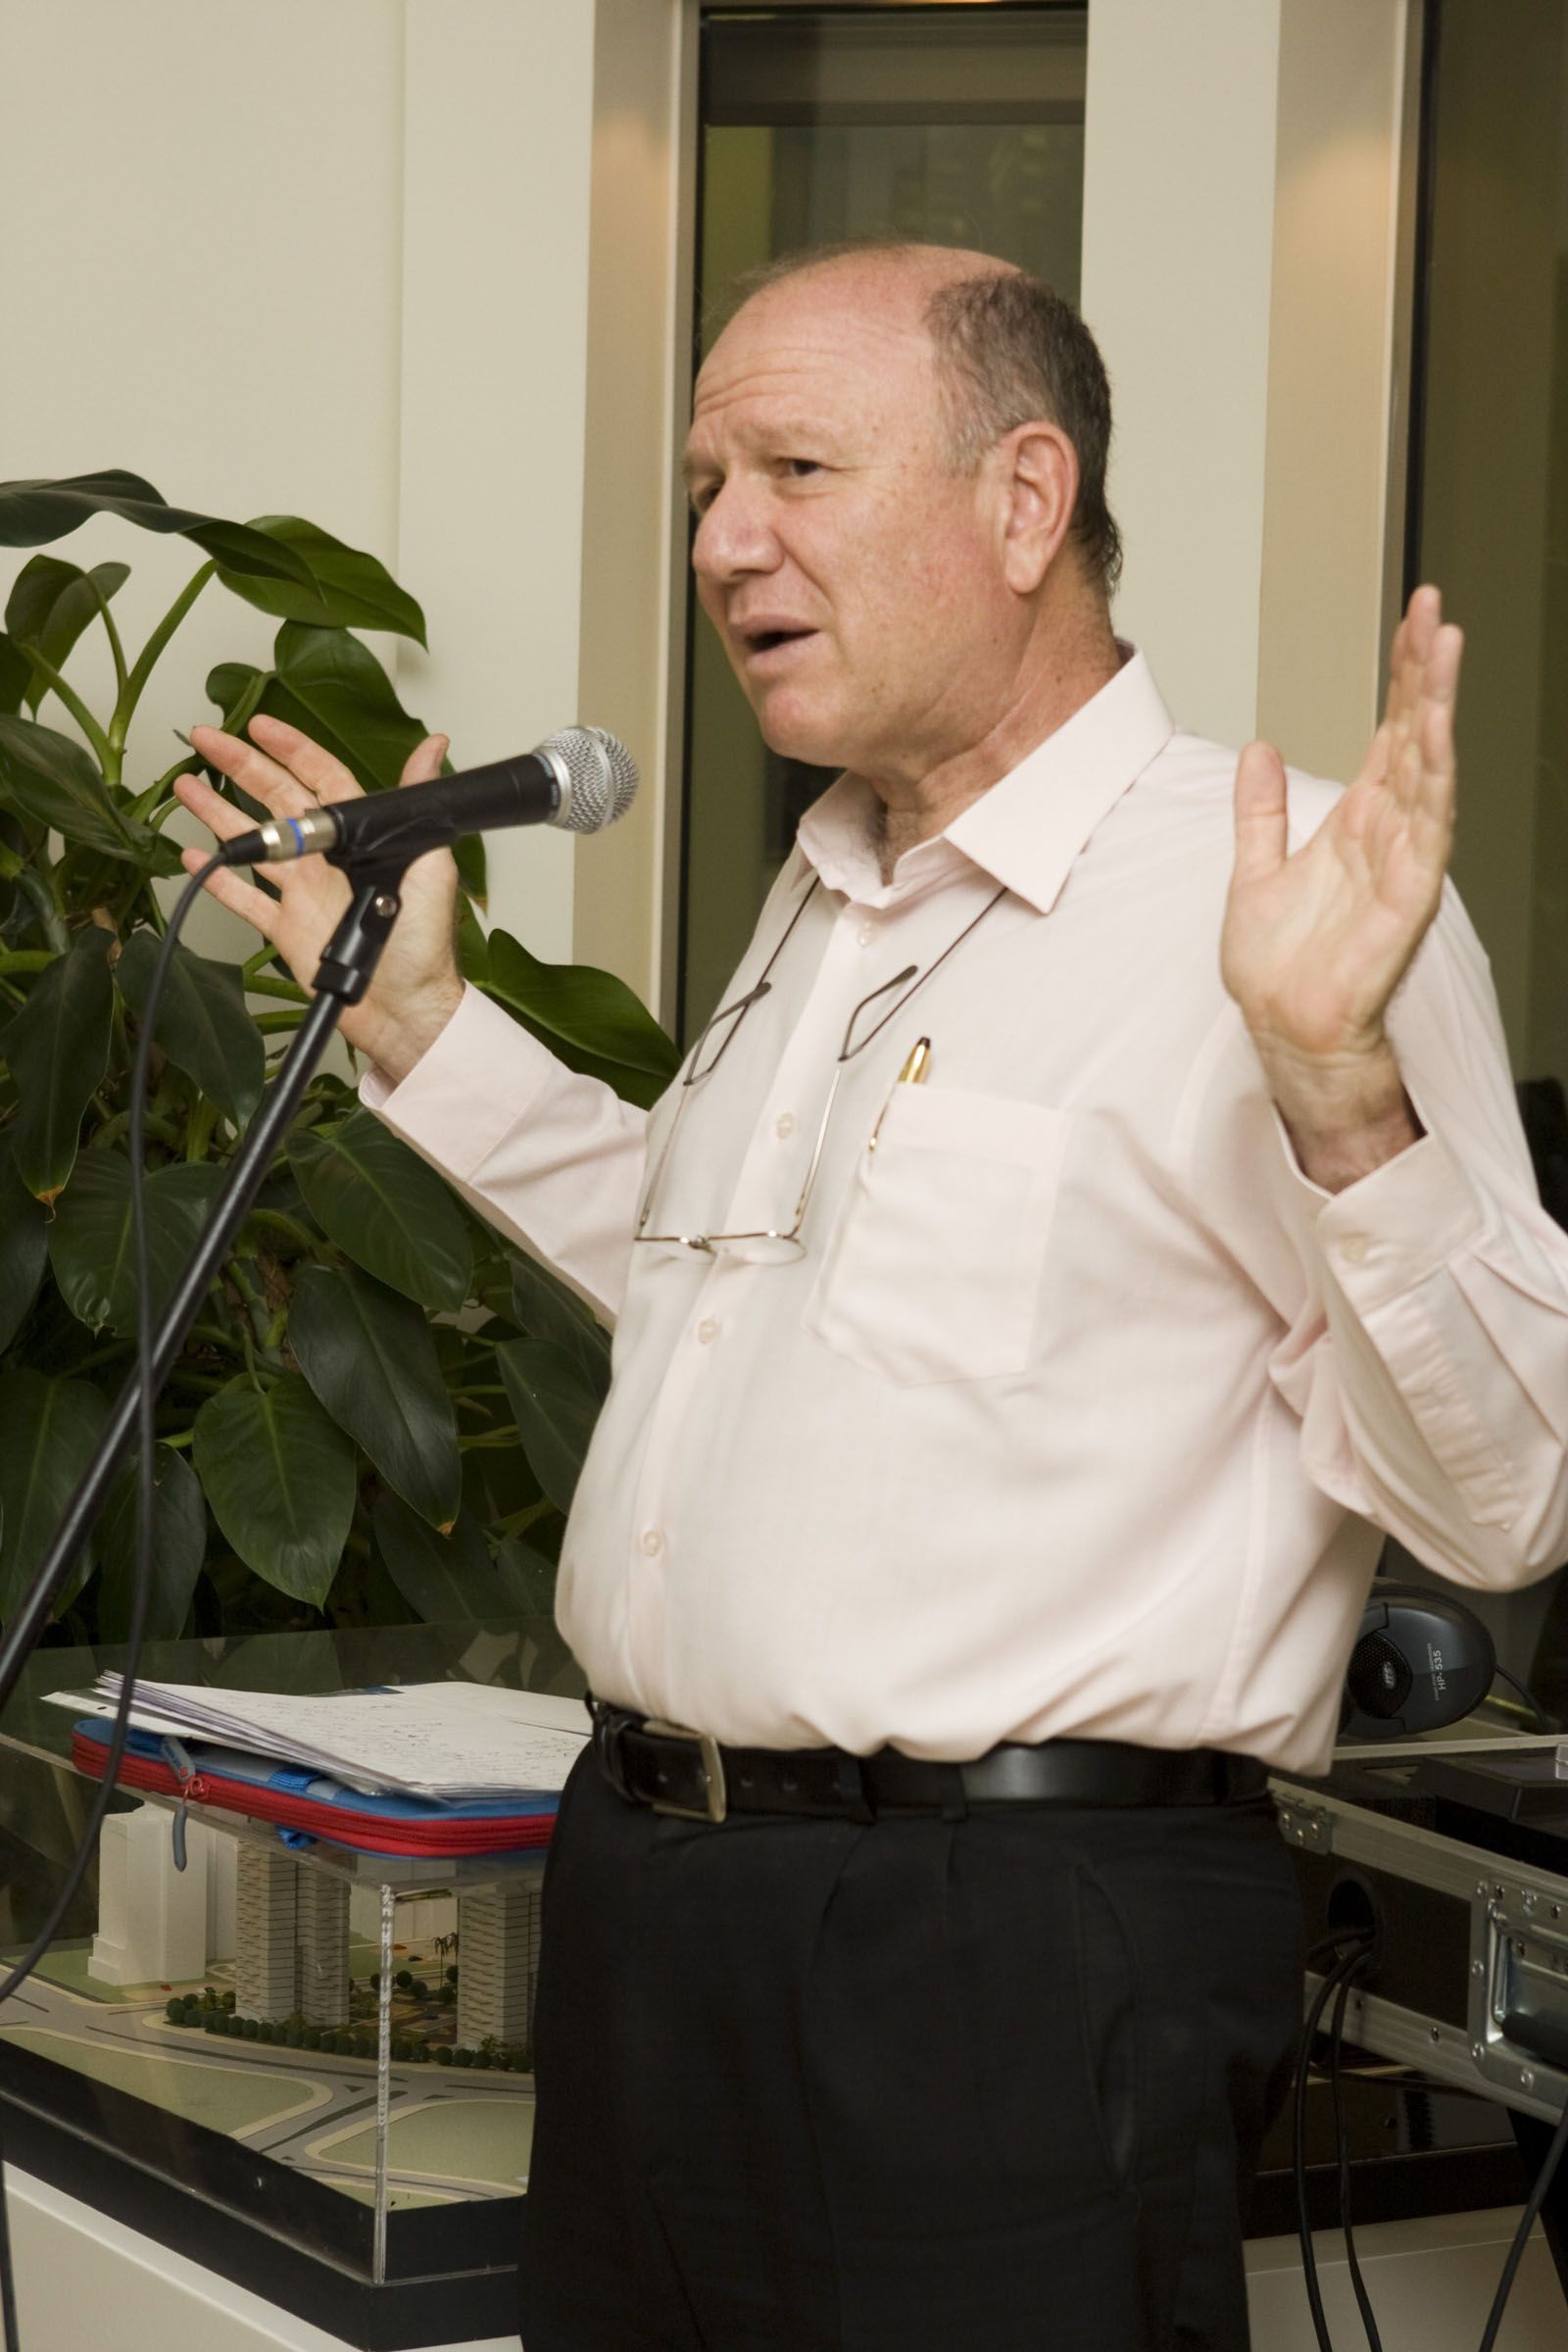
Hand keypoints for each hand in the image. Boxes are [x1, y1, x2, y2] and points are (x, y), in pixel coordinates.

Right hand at [174, 715, 465, 1081]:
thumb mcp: (429, 863)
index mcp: (359, 839)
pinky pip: (246, 900)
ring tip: (185, 787)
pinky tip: (194, 859)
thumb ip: (419, 804)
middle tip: (205, 739)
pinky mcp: (288, 930)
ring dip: (218, 814)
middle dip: (238, 766)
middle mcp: (328, 860)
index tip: (260, 726)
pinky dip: (218, 881)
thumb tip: (433, 749)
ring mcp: (304, 893)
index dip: (291, 749)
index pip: (320, 779)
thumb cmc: (425, 944)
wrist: (405, 1008)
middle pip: (274, 801)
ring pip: (252, 845)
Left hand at [1219, 586, 1461, 1190]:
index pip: (1389, 732)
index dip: (1401, 677)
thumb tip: (1260, 748)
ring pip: (1428, 768)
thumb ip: (1261, 810)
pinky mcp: (1408, 896)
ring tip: (1443, 646)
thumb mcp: (1253, 870)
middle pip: (1415, 735)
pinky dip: (1433, 780)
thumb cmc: (1280, 966)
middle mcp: (1388, 833)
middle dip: (1424, 671)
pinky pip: (1427, 829)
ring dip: (1436, 707)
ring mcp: (1404, 860)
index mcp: (1357, 822)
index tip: (1413, 619)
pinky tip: (1437, 736)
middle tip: (1433, 607)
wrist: (1284, 1029)